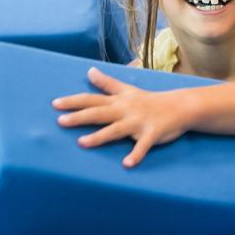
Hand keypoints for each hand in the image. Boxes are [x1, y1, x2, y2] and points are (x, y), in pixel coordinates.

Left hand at [52, 67, 188, 167]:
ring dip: (99, 137)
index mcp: (119, 101)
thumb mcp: (127, 89)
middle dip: (79, 117)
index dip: (74, 101)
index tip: (55, 104)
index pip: (92, 99)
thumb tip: (88, 71)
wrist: (179, 106)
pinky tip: (127, 163)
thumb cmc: (150, 100)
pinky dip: (136, 154)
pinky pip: (143, 146)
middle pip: (99, 113)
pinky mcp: (152, 134)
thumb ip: (107, 83)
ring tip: (82, 143)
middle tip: (60, 121)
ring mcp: (138, 122)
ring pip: (116, 130)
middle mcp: (125, 110)